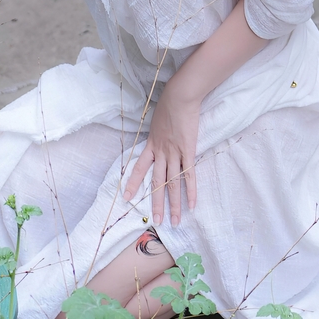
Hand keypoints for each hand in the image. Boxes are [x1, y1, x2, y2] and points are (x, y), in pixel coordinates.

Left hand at [123, 81, 199, 226]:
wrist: (180, 96)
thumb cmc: (169, 103)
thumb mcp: (157, 119)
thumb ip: (158, 131)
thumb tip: (159, 134)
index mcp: (152, 144)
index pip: (140, 167)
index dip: (133, 183)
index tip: (126, 197)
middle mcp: (161, 152)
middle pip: (157, 182)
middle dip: (156, 203)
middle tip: (156, 220)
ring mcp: (174, 153)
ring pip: (172, 183)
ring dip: (174, 204)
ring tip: (174, 221)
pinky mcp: (188, 151)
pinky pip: (189, 175)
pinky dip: (191, 191)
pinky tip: (192, 205)